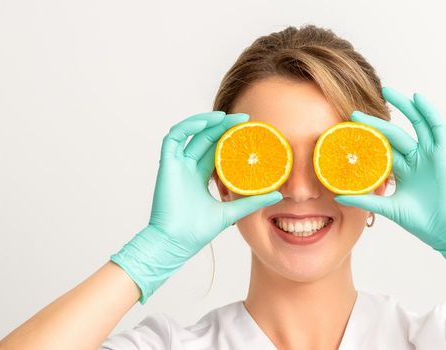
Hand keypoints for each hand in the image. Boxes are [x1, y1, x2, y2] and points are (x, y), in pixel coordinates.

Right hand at [111, 112, 282, 302]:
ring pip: (191, 134)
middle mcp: (188, 168)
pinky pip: (174, 138)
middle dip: (224, 126)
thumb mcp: (232, 212)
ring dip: (207, 122)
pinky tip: (206, 123)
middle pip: (206, 139)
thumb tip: (278, 195)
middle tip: (244, 118)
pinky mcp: (167, 165)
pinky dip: (188, 127)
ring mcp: (177, 165)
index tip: (250, 130)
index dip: (230, 138)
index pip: (216, 150)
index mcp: (201, 177)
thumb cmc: (197, 231)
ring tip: (226, 117)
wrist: (176, 243)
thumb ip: (252, 202)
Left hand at [335, 87, 445, 282]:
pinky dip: (429, 112)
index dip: (368, 137)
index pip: (383, 148)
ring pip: (417, 124)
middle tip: (356, 111)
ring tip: (388, 91)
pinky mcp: (443, 154)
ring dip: (405, 106)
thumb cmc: (422, 222)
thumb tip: (338, 197)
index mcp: (403, 171)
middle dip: (376, 121)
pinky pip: (437, 128)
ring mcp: (430, 155)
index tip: (348, 129)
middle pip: (395, 133)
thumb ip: (366, 200)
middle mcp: (416, 159)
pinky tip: (418, 98)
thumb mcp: (388, 208)